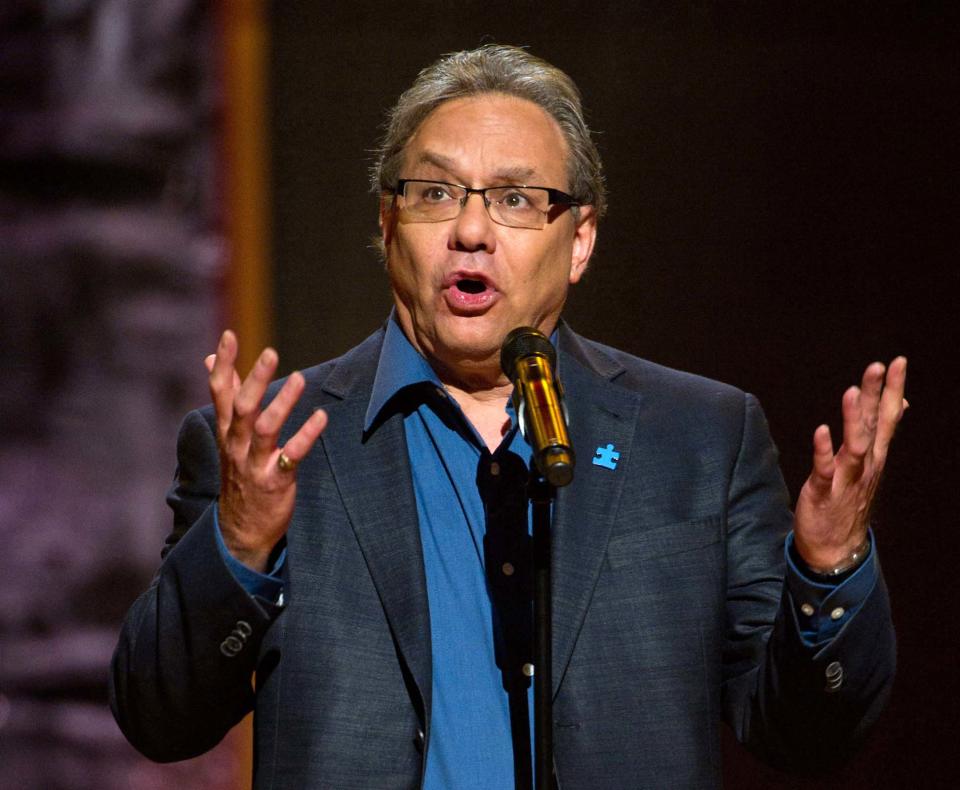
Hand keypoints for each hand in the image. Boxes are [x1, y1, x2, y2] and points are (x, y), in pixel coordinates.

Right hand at [206, 330, 327, 571]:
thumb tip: (209, 359)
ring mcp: (254, 464)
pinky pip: (290, 456)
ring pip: (265, 429)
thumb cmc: (239, 473)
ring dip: (282, 403)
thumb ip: (226, 396)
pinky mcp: (274, 482)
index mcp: (227, 431)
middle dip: (255, 380)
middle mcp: (237, 445)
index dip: (224, 364)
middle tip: (270, 353)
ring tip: (300, 378)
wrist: (240, 530)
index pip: (220, 392)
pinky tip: (321, 417)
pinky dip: (306, 436)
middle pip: (242, 407)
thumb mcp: (229, 435)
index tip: (228, 335)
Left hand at [793, 357, 907, 570]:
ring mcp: (846, 479)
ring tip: (852, 391)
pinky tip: (821, 430)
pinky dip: (824, 450)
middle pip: (874, 425)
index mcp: (874, 455)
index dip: (893, 389)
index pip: (887, 416)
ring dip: (854, 419)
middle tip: (879, 366)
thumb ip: (881, 432)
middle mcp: (865, 465)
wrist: (836, 548)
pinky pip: (825, 469)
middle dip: (877, 396)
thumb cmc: (849, 499)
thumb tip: (901, 404)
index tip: (899, 362)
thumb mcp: (869, 463)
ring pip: (855, 446)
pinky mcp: (824, 492)